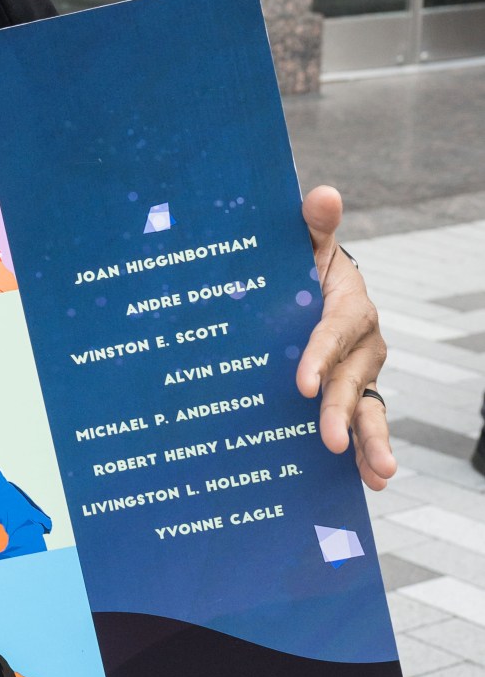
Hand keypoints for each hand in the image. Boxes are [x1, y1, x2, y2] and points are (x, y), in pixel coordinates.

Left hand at [297, 186, 396, 491]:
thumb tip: (323, 194)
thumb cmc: (301, 265)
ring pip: (369, 407)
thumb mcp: (305, 244)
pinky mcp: (353, 394)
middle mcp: (364, 343)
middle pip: (354, 379)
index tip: (299, 384)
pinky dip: (367, 451)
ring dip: (372, 441)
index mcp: (350, 305)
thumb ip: (312, 224)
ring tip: (378, 473)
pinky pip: (364, 423)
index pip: (336, 332)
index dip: (320, 356)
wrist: (309, 289)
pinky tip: (371, 482)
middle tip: (325, 439)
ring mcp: (361, 371)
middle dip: (340, 410)